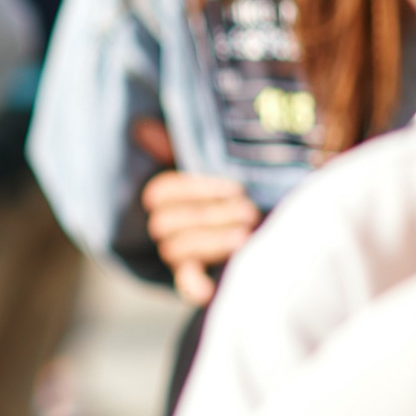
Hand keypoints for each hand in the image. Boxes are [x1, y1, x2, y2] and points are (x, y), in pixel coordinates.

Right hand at [129, 116, 261, 305]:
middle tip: (248, 211)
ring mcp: (178, 254)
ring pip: (175, 250)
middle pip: (165, 223)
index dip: (195, 189)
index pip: (160, 192)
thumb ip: (182, 146)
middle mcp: (166, 226)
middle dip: (209, 215)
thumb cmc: (242, 185)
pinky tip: (209, 288)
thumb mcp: (216, 161)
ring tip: (246, 234)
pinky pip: (184, 285)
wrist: (272, 223)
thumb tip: (142, 127)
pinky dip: (193, 286)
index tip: (234, 188)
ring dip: (211, 241)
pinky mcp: (195, 280)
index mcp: (168, 196)